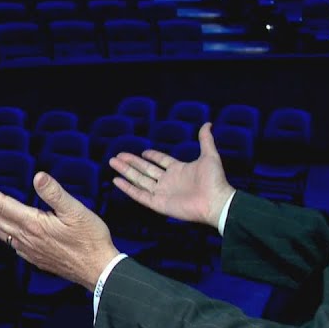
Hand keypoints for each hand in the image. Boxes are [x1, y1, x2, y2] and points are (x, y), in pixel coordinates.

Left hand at [0, 171, 120, 290]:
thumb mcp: (76, 211)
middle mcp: (26, 238)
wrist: (97, 270)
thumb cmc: (90, 239)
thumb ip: (55, 193)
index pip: (0, 204)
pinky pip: (9, 242)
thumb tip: (38, 176)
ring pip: (0, 230)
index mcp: (33, 224)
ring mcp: (29, 249)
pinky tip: (2, 228)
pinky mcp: (35, 257)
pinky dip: (0, 229)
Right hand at [108, 122, 234, 227]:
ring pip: (138, 180)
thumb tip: (208, 124)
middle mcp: (168, 181)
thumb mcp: (209, 155)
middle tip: (117, 155)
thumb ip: (205, 140)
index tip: (143, 152)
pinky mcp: (158, 203)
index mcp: (178, 170)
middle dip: (131, 162)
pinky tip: (117, 180)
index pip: (161, 161)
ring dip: (125, 171)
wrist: (215, 201)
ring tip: (113, 163)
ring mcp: (162, 192)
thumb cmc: (214, 180)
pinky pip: (139, 195)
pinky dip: (127, 188)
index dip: (153, 156)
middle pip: (145, 169)